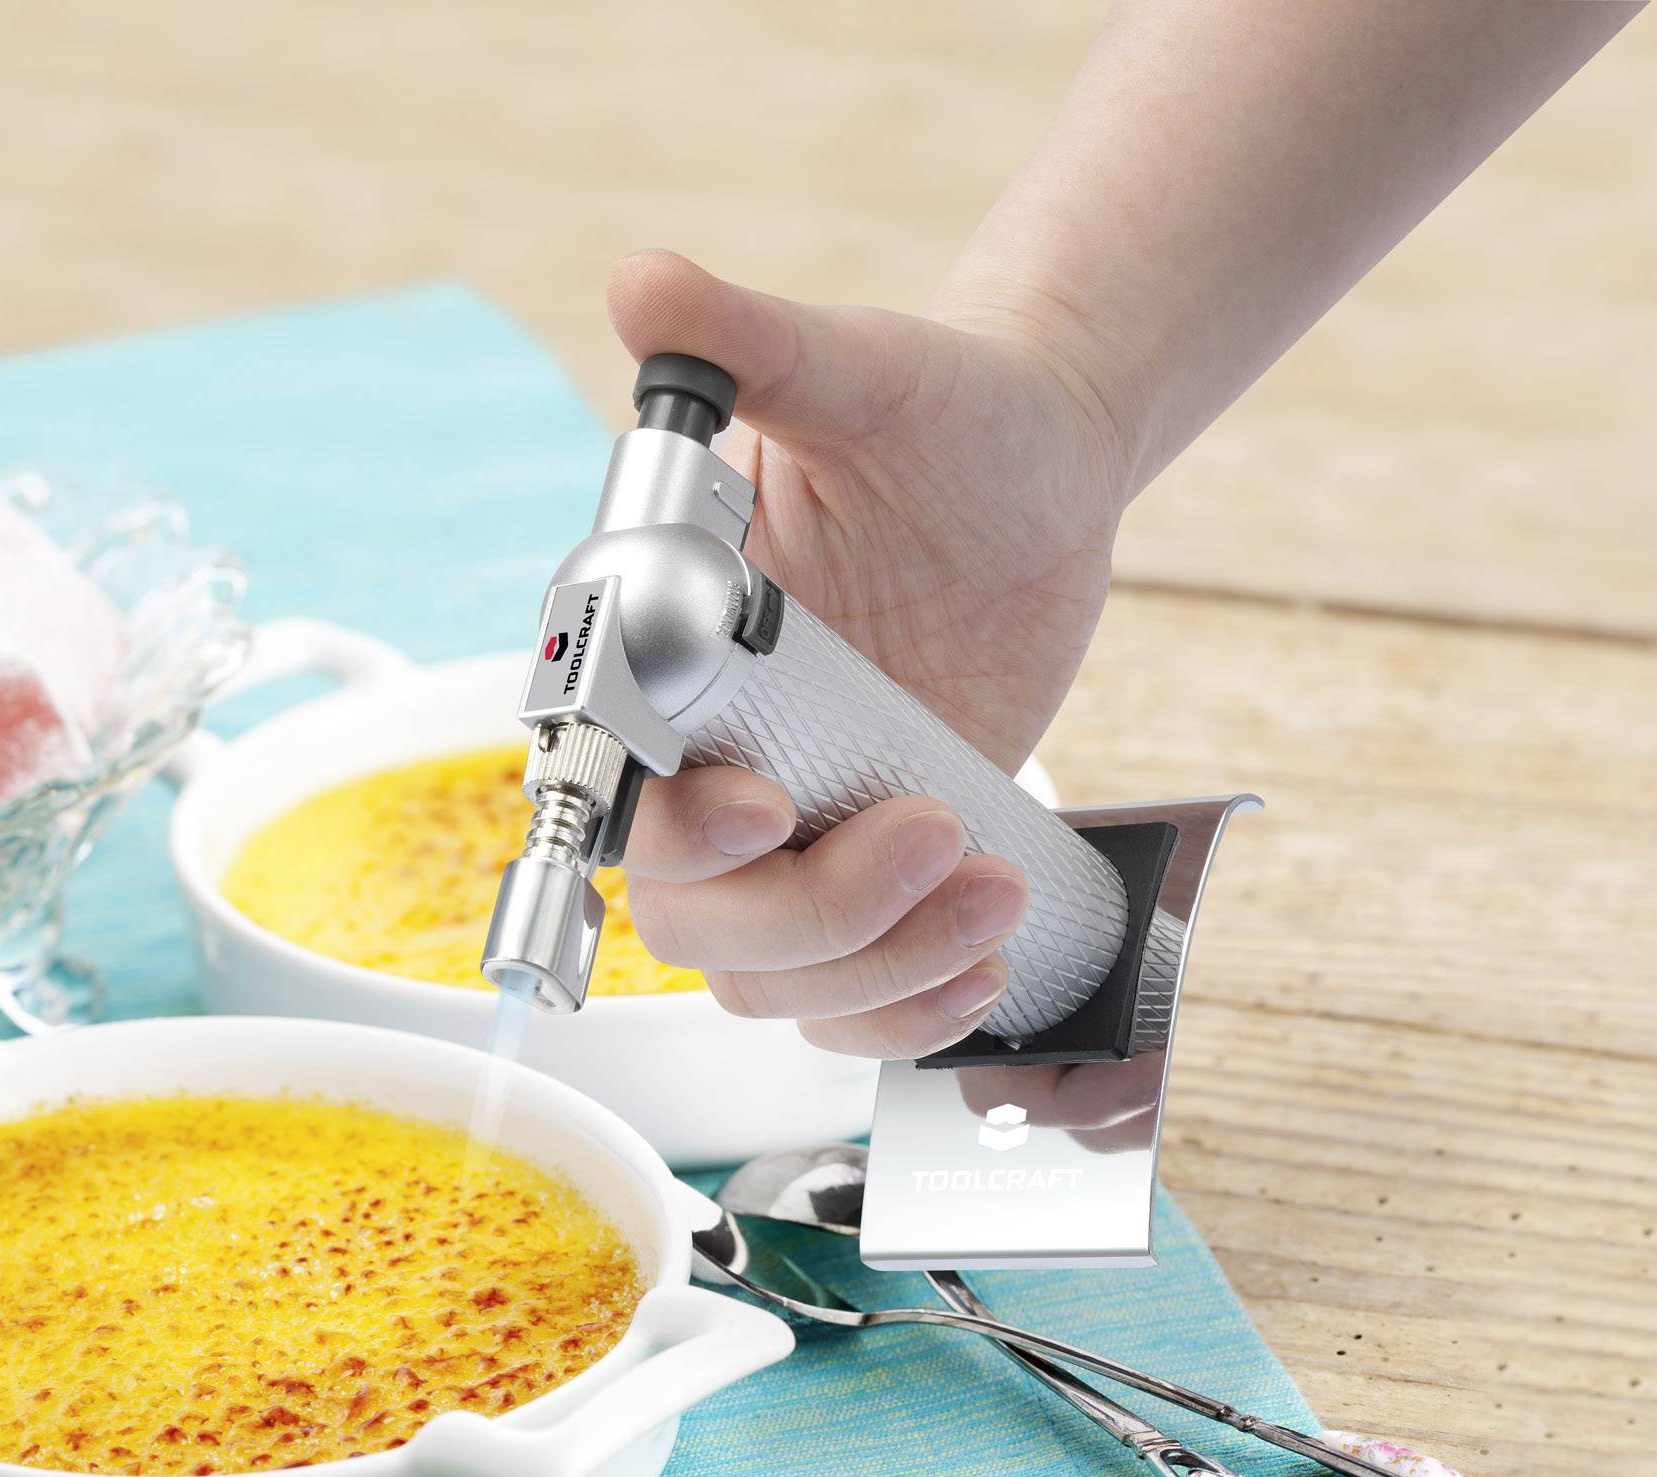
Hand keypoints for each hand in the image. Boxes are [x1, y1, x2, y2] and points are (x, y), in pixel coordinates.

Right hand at [610, 249, 1132, 1058]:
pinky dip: (903, 1009)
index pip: (616, 786)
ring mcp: (791, 834)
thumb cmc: (943, 415)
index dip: (681, 825)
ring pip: (770, 981)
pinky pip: (846, 999)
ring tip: (989, 891)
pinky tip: (977, 965)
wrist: (1041, 468)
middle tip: (931, 834)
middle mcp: (710, 759)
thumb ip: (756, 340)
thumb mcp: (862, 373)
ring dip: (880, 965)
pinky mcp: (867, 876)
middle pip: (695, 917)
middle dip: (815, 909)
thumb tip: (648, 287)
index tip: (775, 799)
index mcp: (668, 656)